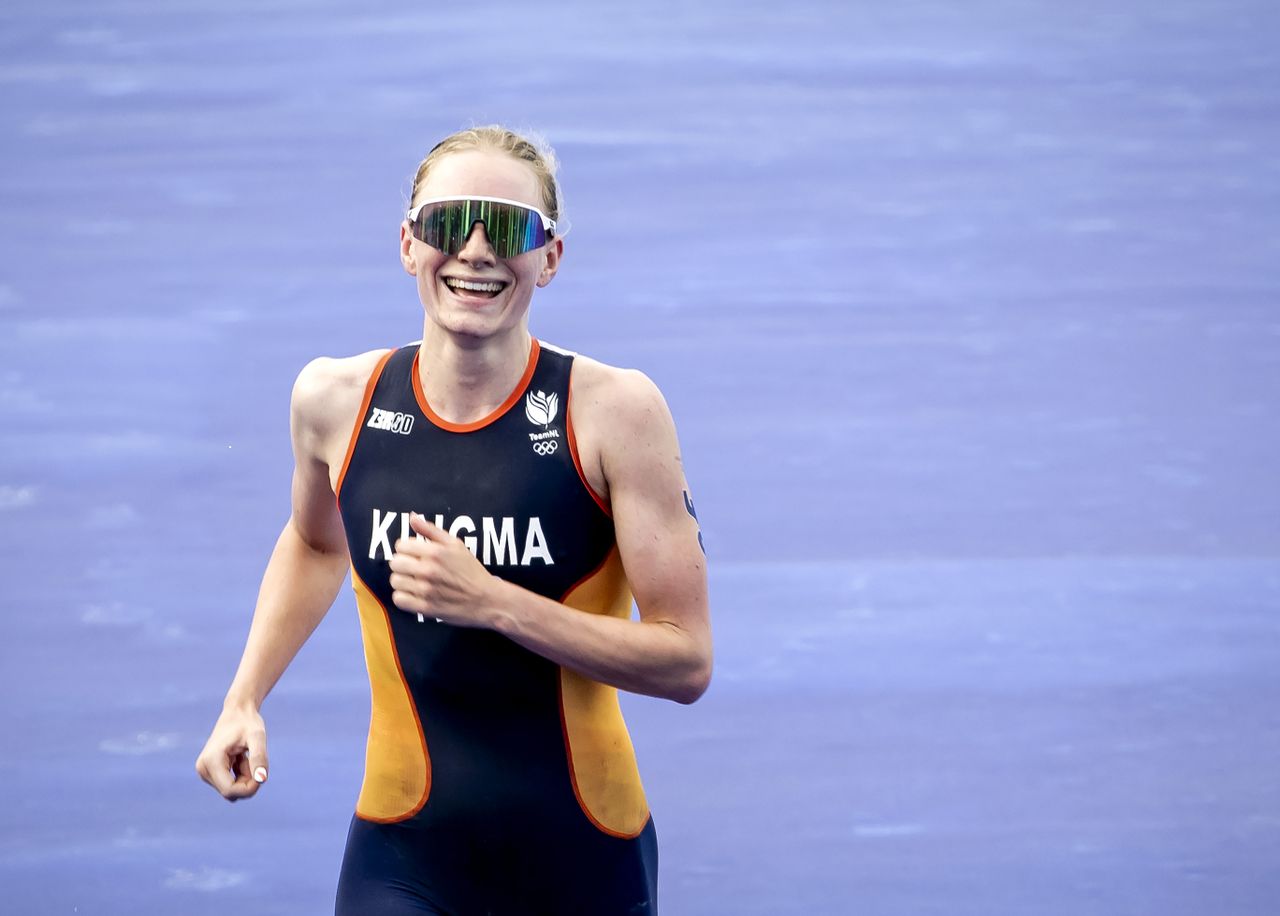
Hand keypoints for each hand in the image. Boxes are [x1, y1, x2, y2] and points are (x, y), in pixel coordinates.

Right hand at [194, 705, 268, 801]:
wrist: (237, 712)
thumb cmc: (248, 723)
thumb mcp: (258, 737)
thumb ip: (260, 757)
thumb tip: (262, 779)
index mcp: (211, 761)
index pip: (230, 791)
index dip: (250, 788)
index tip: (263, 773)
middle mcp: (203, 770)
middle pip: (231, 793)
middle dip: (247, 781)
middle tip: (253, 758)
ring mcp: (204, 772)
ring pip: (232, 790)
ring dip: (245, 777)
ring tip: (244, 755)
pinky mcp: (209, 773)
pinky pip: (230, 786)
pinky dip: (241, 775)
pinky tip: (240, 757)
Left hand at [388, 512, 500, 626]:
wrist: (486, 599)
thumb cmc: (471, 570)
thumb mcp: (456, 544)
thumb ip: (431, 529)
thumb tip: (412, 517)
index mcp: (435, 552)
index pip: (401, 546)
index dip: (406, 548)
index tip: (414, 554)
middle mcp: (428, 570)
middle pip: (395, 563)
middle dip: (402, 563)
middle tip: (412, 567)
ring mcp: (425, 590)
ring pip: (395, 581)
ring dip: (402, 580)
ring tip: (414, 581)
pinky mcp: (425, 608)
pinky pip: (399, 600)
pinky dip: (403, 597)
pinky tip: (413, 594)